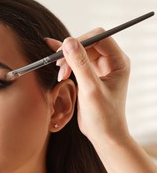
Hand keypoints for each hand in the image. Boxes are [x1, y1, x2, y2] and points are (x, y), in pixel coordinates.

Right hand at [45, 29, 130, 144]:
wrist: (104, 135)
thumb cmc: (103, 116)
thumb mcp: (90, 89)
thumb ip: (80, 64)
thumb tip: (69, 42)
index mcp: (118, 62)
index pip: (100, 37)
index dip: (80, 41)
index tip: (64, 53)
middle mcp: (112, 62)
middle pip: (88, 43)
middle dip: (72, 52)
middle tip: (59, 65)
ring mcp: (101, 68)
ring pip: (80, 52)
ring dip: (67, 60)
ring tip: (60, 74)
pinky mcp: (91, 75)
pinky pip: (76, 61)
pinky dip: (65, 61)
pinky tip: (53, 58)